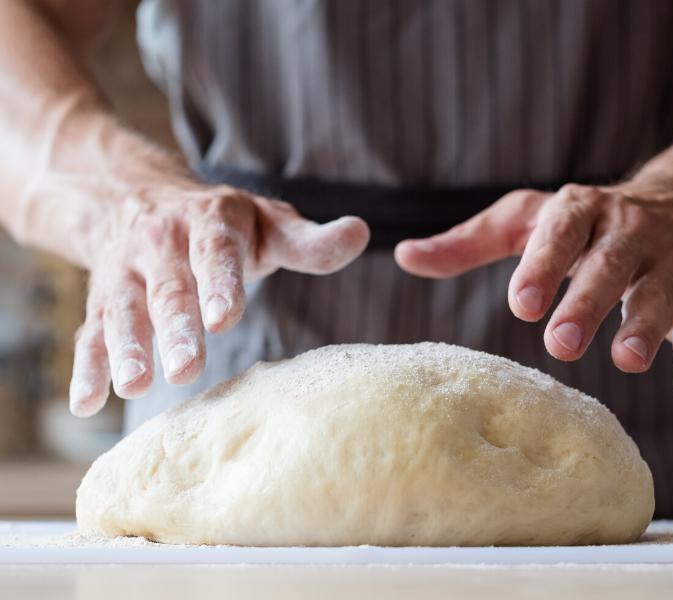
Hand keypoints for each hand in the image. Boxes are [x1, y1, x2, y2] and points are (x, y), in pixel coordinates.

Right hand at [69, 182, 368, 416]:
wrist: (138, 200)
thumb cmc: (223, 225)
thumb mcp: (267, 223)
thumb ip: (309, 240)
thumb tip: (360, 233)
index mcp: (209, 222)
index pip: (216, 252)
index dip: (220, 282)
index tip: (225, 316)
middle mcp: (162, 244)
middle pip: (169, 288)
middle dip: (177, 328)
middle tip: (189, 368)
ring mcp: (128, 274)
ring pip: (124, 312)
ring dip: (127, 349)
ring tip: (135, 386)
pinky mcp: (103, 301)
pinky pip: (90, 333)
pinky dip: (87, 367)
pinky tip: (86, 403)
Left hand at [395, 183, 672, 414]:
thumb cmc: (586, 220)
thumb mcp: (527, 219)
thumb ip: (468, 242)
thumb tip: (404, 256)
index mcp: (581, 209)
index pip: (562, 230)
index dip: (543, 264)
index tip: (521, 301)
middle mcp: (629, 232)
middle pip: (609, 265)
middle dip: (586, 302)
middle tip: (560, 343)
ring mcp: (668, 266)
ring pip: (657, 297)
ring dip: (643, 328)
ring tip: (625, 360)